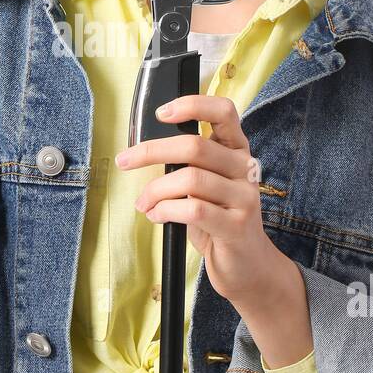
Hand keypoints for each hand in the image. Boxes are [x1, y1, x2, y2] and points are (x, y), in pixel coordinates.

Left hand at [115, 93, 312, 367]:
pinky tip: (157, 216)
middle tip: (125, 161)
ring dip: (155, 190)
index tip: (161, 113)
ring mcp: (245, 197)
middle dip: (151, 151)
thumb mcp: (204, 187)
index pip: (224, 112)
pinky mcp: (237, 226)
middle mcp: (245, 169)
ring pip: (190, 179)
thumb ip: (187, 165)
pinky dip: (166, 210)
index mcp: (237, 151)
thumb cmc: (218, 222)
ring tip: (144, 203)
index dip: (193, 105)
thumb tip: (145, 151)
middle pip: (195, 146)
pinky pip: (193, 209)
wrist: (248, 268)